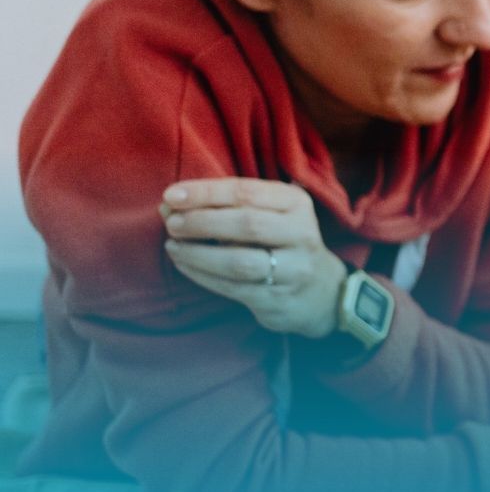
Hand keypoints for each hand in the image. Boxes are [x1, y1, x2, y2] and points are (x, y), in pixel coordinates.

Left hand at [160, 177, 345, 339]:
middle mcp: (301, 234)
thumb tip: (169, 205)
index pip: (247, 192)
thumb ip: (224, 205)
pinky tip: (185, 265)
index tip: (170, 196)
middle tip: (171, 223)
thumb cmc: (280, 241)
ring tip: (173, 247)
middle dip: (202, 222)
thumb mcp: (268, 213)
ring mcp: (294, 270)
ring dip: (199, 253)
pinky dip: (203, 275)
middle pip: (247, 224)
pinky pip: (234, 287)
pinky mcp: (280, 299)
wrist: (320, 291)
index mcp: (296, 204)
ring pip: (239, 261)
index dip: (206, 193)